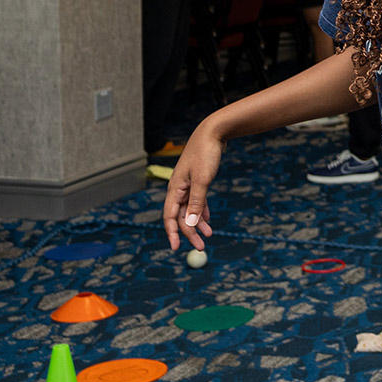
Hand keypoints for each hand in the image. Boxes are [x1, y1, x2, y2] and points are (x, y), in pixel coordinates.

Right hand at [163, 127, 224, 250]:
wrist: (212, 133)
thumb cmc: (205, 154)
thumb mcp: (202, 180)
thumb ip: (197, 202)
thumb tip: (191, 224)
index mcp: (174, 189)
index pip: (170, 216)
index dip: (172, 233)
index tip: (175, 248)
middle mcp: (178, 189)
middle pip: (181, 216)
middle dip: (190, 232)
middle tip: (201, 246)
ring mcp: (188, 185)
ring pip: (190, 210)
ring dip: (198, 224)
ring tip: (208, 236)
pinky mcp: (197, 181)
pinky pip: (197, 202)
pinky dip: (201, 212)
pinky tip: (207, 221)